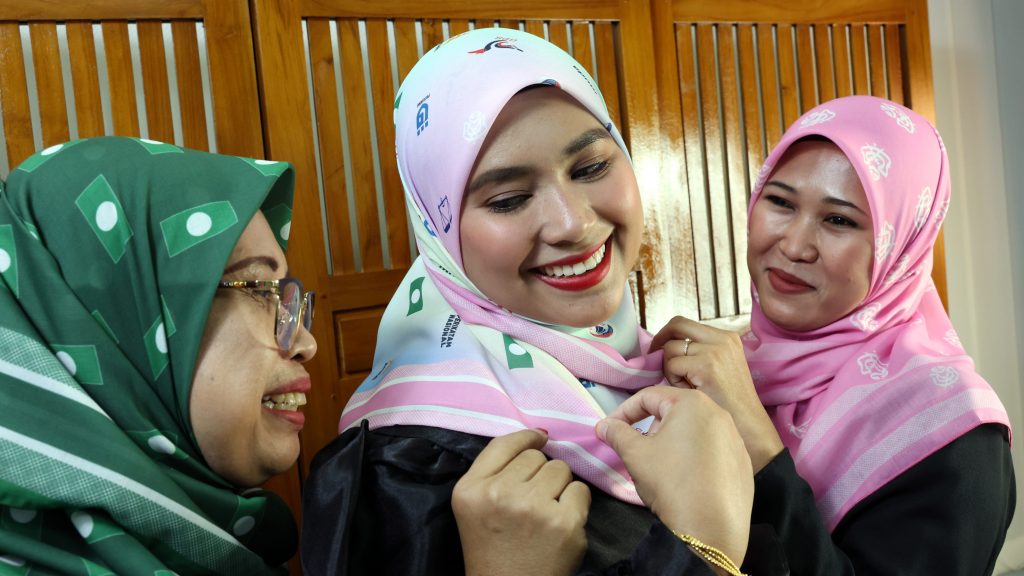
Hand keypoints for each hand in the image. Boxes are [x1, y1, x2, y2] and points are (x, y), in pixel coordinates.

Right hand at [452, 429, 590, 575]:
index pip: (504, 444)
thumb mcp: (474, 504)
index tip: (540, 439)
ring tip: (546, 511)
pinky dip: (576, 504)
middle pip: (536, 457)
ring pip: (560, 469)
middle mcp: (500, 494)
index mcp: (471, 488)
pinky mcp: (564, 524)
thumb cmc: (493, 547)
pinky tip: (561, 522)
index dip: (527, 437)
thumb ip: (496, 469)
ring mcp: (534, 508)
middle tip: (532, 500)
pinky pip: (580, 490)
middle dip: (540, 473)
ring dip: (559, 486)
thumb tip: (540, 436)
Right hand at [596, 386, 752, 564]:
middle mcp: (719, 413)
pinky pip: (712, 450)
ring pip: (694, 431)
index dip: (623, 412)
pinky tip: (689, 480)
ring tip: (664, 467)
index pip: (649, 397)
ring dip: (673, 442)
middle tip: (639, 452)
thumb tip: (603, 425)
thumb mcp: (635, 454)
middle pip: (674, 412)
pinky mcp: (743, 462)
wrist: (710, 528)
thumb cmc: (670, 481)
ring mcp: (735, 438)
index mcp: (692, 403)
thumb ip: (617, 433)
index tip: (609, 430)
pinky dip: (696, 457)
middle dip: (651, 428)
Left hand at [652, 316, 783, 471]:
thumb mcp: (718, 368)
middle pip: (676, 324)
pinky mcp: (706, 365)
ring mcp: (715, 350)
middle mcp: (722, 339)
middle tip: (651, 358)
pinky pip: (672, 365)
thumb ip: (697, 354)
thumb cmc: (729, 404)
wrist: (748, 426)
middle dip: (659, 340)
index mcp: (726, 338)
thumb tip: (662, 347)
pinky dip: (673, 380)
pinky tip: (688, 392)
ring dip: (669, 368)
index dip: (667, 335)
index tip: (658, 350)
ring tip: (684, 386)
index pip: (685, 324)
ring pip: (670, 348)